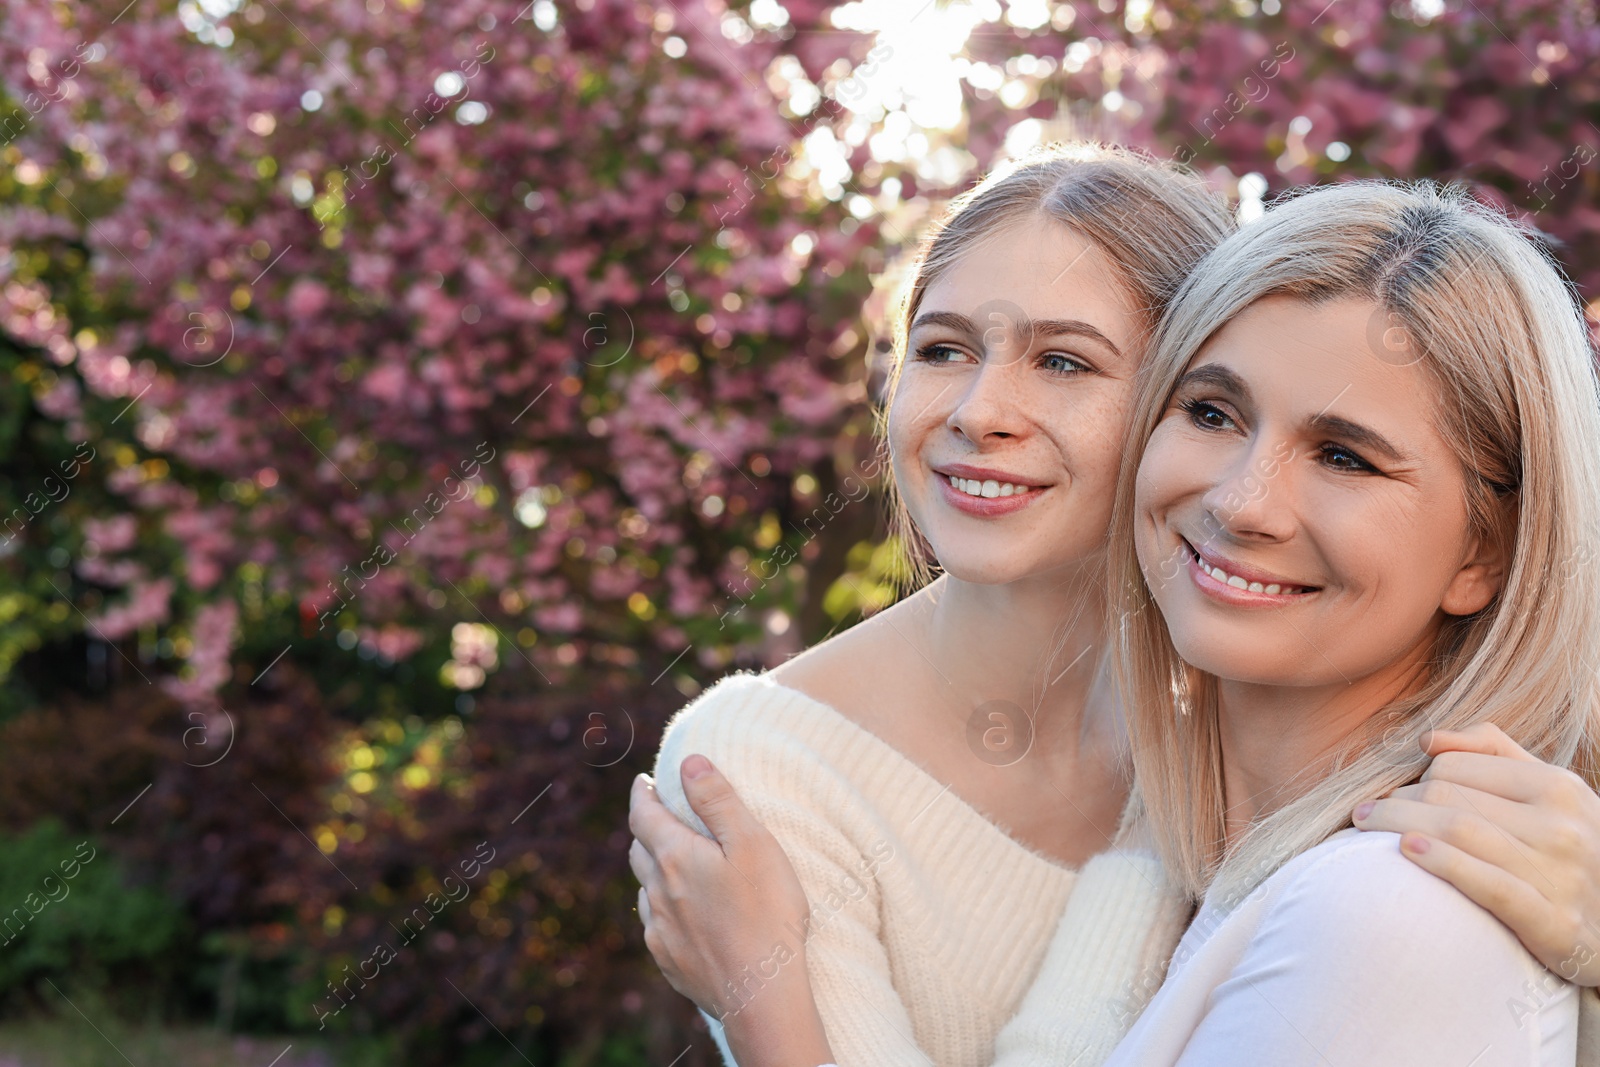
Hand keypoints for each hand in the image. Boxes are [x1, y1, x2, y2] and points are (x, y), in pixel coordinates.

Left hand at [629, 754, 833, 1065]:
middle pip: (640, 850)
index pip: (643, 814)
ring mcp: (661, 931)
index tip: (642, 781)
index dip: (640, 793)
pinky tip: (679, 913)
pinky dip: (662, 907)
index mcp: (675, 857)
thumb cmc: (766, 913)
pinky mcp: (670, 962)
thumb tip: (688, 762)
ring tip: (670, 862)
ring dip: (653, 869)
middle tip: (658, 814)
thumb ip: (718, 800)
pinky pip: (656, 925)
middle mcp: (658, 892)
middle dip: (646, 827)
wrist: (760, 994)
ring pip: (646, 888)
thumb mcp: (752, 843)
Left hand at [1352, 722, 1599, 984]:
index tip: (1395, 797)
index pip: (1454, 768)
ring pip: (1457, 831)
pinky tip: (1408, 851)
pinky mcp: (1554, 922)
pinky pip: (1488, 884)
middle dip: (1397, 803)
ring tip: (1365, 828)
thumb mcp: (1551, 794)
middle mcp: (1562, 825)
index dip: (1415, 780)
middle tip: (1368, 816)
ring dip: (1397, 825)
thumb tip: (1429, 739)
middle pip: (1448, 797)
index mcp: (1558, 788)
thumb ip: (1494, 753)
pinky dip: (1443, 863)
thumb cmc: (1570, 852)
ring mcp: (1560, 874)